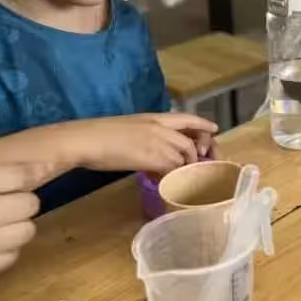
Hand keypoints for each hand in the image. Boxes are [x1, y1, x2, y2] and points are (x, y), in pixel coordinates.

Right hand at [68, 113, 218, 173]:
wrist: (86, 140)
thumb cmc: (98, 134)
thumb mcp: (129, 127)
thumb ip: (146, 135)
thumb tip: (150, 148)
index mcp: (154, 117)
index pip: (186, 117)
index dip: (203, 123)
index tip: (215, 129)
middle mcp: (160, 128)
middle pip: (190, 141)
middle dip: (200, 154)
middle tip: (201, 165)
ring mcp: (158, 143)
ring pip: (184, 157)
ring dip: (185, 168)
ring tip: (182, 178)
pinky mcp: (153, 158)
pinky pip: (173, 170)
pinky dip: (173, 178)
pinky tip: (167, 183)